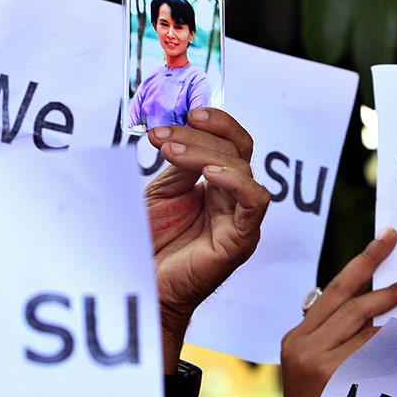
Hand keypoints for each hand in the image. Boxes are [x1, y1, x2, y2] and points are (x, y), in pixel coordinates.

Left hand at [146, 108, 270, 373]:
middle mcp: (232, 197)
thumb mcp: (161, 193)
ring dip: (206, 153)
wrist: (141, 284)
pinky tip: (209, 174)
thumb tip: (185, 134)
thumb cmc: (149, 242)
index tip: (184, 113)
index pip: (228, 142)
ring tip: (170, 151)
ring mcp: (240, 217)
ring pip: (241, 168)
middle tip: (162, 135)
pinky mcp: (242, 238)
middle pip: (235, 149)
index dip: (212, 123)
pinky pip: (255, 202)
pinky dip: (236, 182)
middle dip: (198, 135)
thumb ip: (179, 165)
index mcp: (216, 183)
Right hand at [280, 227, 396, 396]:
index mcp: (296, 338)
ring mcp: (318, 363)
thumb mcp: (310, 366)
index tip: (385, 239)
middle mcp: (303, 346)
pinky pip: (378, 354)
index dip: (363, 263)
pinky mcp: (337, 379)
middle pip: (352, 305)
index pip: (332, 292)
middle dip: (388, 287)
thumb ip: (329, 336)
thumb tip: (372, 312)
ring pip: (368, 330)